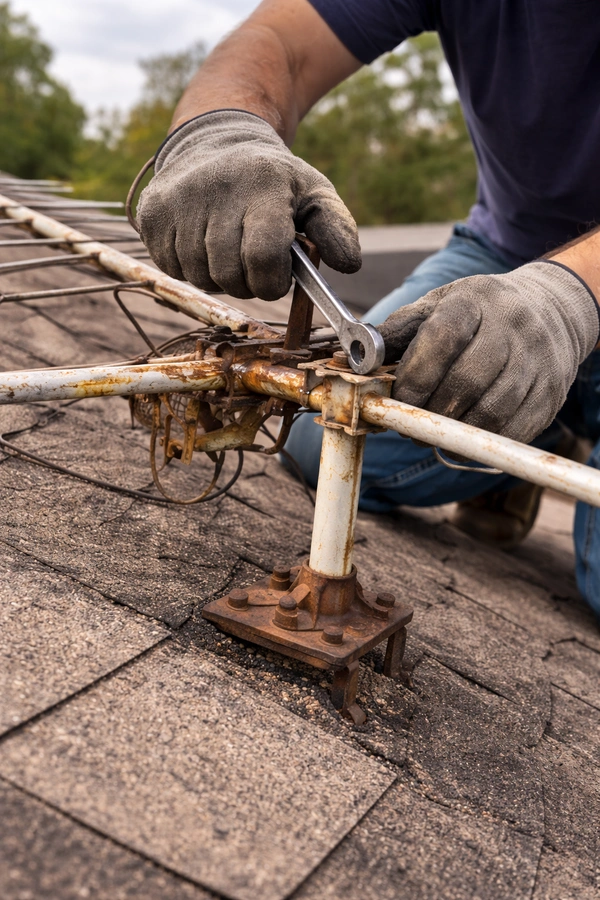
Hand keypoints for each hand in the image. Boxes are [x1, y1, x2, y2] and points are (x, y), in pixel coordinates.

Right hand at [137, 110, 360, 300]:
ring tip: (228, 247)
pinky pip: (172, 268)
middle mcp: (214, 188)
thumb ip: (336, 229)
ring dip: (219, 276)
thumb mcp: (314, 194)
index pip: (264, 259)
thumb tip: (348, 265)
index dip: (273, 280)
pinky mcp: (151, 213)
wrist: (216, 141)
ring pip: (200, 277)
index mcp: (262, 185)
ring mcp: (178, 201)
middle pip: (231, 276)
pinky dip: (190, 266)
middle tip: (253, 261)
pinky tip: (202, 241)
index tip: (277, 275)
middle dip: (247, 282)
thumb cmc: (274, 181)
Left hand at [378, 261, 598, 442]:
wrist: (552, 309)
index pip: (442, 338)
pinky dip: (483, 443)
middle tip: (411, 426)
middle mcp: (512, 326)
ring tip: (435, 434)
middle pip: (467, 382)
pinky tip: (465, 439)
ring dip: (456, 433)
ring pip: (492, 412)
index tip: (397, 401)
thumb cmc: (479, 314)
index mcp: (475, 301)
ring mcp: (538, 359)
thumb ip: (397, 332)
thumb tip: (356, 359)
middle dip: (431, 413)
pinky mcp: (552, 391)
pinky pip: (515, 430)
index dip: (415, 377)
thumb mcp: (438, 306)